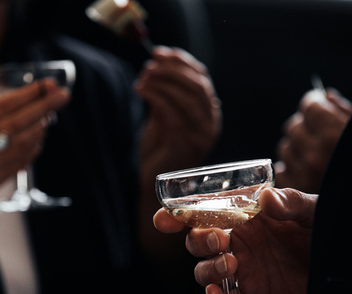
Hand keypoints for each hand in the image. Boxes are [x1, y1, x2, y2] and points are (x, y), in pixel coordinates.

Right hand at [0, 78, 69, 293]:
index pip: (4, 106)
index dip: (28, 94)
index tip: (46, 84)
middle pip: (20, 122)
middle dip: (45, 107)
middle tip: (64, 95)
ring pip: (25, 143)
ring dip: (42, 127)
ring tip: (50, 114)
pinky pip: (23, 161)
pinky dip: (34, 147)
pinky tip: (39, 137)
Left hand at [135, 46, 221, 183]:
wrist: (151, 183)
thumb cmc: (156, 150)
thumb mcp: (162, 116)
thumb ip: (165, 94)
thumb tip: (157, 64)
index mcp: (208, 113)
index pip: (201, 78)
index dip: (181, 61)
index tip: (159, 53)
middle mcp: (210, 122)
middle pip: (197, 84)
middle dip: (171, 69)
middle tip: (149, 65)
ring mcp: (200, 134)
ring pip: (187, 96)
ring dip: (162, 81)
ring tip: (143, 78)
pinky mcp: (185, 142)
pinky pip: (172, 111)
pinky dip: (155, 95)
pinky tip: (141, 90)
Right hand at [153, 188, 316, 293]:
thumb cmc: (336, 238)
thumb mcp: (319, 214)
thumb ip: (295, 204)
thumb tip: (267, 198)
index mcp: (251, 218)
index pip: (207, 212)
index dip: (180, 215)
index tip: (165, 218)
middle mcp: (242, 244)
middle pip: (198, 241)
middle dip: (198, 241)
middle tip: (220, 241)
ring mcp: (244, 272)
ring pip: (204, 271)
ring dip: (207, 269)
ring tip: (231, 265)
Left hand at [276, 88, 351, 192]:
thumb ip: (344, 111)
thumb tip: (323, 96)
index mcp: (334, 136)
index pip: (309, 106)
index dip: (315, 104)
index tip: (319, 106)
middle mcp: (314, 156)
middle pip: (293, 127)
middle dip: (306, 127)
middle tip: (320, 136)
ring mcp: (301, 176)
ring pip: (285, 148)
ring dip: (297, 149)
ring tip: (317, 158)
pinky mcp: (293, 193)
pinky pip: (280, 170)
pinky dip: (291, 169)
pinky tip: (309, 174)